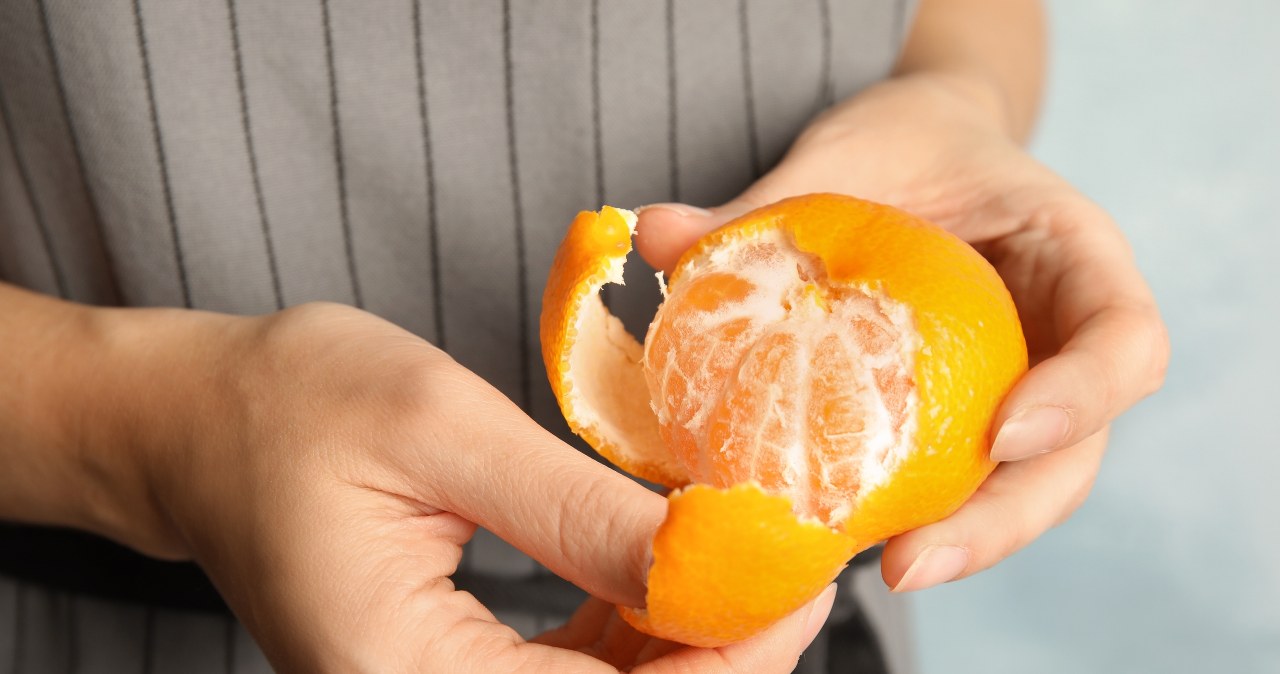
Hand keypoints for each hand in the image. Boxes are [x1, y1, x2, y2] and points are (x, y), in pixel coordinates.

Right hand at [82, 301, 830, 671]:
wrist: (201, 417)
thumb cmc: (291, 404)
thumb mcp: (443, 430)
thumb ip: (579, 511)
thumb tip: (717, 560)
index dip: (725, 657)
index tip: (795, 580)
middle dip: (719, 654)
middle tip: (786, 569)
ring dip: (688, 641)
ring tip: (744, 559)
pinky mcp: (449, 670)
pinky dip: (637, 629)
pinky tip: (671, 568)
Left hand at [634, 72, 1169, 592]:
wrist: (918, 153)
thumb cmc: (903, 144)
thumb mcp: (848, 155)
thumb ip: (767, 201)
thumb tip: (656, 234)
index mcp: (1072, 255)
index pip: (1125, 338)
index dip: (1084, 395)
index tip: (1005, 432)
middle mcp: (1064, 337)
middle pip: (1076, 452)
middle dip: (1004, 518)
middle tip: (909, 562)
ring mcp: (1024, 388)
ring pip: (1021, 488)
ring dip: (959, 539)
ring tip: (879, 569)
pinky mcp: (967, 419)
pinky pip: (953, 476)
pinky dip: (909, 510)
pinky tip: (839, 532)